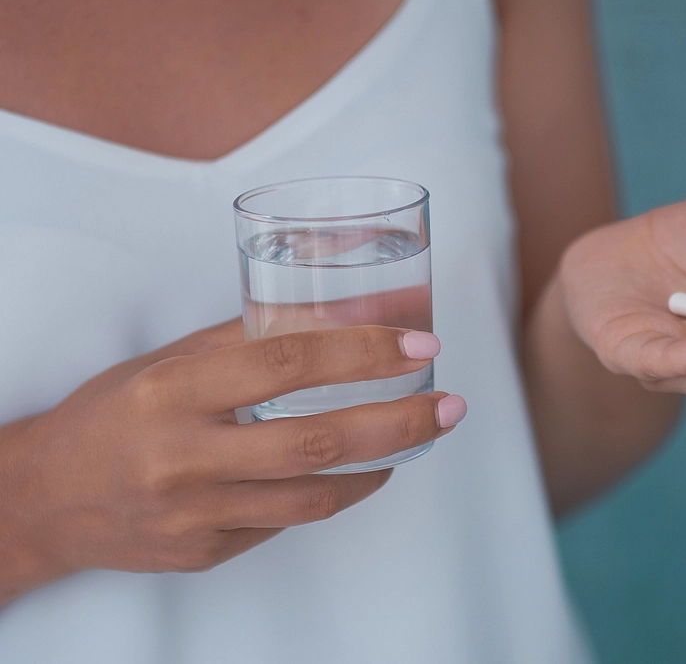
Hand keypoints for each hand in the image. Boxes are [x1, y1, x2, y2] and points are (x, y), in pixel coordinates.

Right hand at [0, 320, 464, 603]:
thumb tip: (330, 321)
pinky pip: (285, 523)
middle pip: (318, 442)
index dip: (363, 352)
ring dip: (380, 465)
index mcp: (173, 390)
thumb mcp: (166, 361)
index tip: (418, 344)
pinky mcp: (206, 553)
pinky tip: (353, 470)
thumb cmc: (112, 415)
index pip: (287, 362)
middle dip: (400, 422)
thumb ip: (242, 343)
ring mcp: (197, 514)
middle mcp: (185, 456)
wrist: (48, 499)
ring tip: (415, 436)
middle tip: (449, 405)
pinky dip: (331, 493)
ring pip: (314, 497)